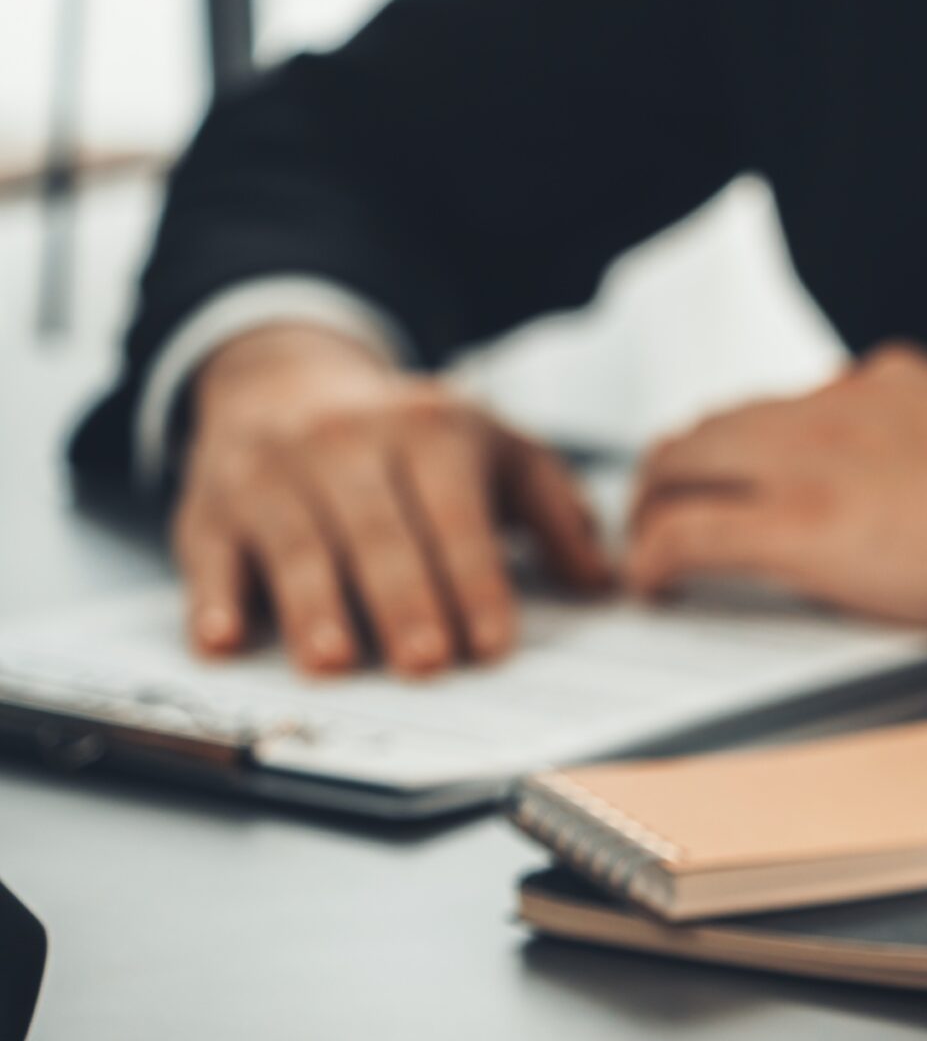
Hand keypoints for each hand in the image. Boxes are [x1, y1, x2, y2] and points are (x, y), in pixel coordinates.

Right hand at [174, 324, 611, 674]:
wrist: (284, 377)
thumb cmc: (411, 437)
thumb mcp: (496, 449)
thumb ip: (555, 512)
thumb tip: (603, 582)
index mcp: (429, 430)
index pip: (457, 517)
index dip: (475, 582)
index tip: (493, 644)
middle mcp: (345, 443)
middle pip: (379, 534)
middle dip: (403, 600)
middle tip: (425, 663)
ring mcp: (272, 472)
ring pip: (297, 544)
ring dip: (313, 605)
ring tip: (334, 661)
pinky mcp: (210, 503)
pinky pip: (211, 552)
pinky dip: (214, 597)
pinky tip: (224, 639)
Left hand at [628, 342, 926, 635]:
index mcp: (888, 383)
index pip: (789, 402)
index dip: (753, 447)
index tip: (749, 480)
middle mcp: (832, 406)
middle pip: (713, 422)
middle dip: (679, 471)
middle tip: (667, 515)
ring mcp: (807, 462)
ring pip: (679, 463)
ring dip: (654, 506)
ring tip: (649, 550)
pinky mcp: (795, 526)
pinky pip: (685, 534)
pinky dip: (652, 558)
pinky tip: (652, 587)